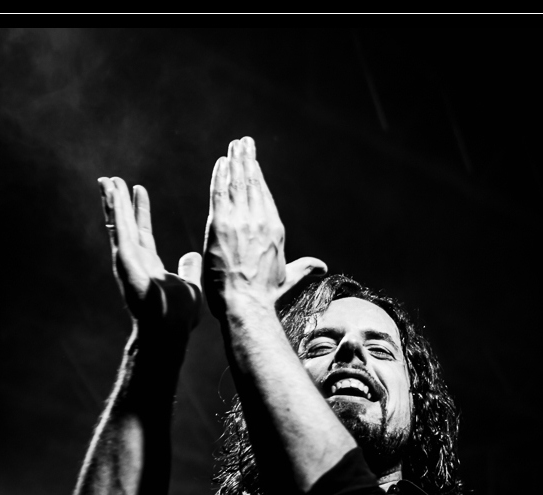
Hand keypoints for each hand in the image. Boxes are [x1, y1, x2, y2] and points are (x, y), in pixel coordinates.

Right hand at [98, 176, 201, 330]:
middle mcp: (135, 260)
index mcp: (150, 265)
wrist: (169, 329)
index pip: (143, 232)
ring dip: (112, 202)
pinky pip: (119, 229)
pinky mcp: (125, 258)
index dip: (140, 211)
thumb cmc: (178, 316)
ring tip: (106, 180)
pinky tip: (111, 192)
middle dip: (119, 202)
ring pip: (118, 224)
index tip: (138, 190)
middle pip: (125, 224)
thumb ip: (189, 270)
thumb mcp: (190, 286)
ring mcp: (128, 260)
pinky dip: (115, 209)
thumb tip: (191, 256)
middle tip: (112, 180)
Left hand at [203, 137, 326, 320]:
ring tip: (234, 146)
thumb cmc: (265, 296)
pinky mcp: (220, 225)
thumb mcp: (288, 279)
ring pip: (237, 183)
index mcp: (274, 230)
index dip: (257, 176)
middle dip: (247, 160)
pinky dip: (220, 176)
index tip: (253, 162)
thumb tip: (321, 266)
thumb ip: (304, 268)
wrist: (246, 304)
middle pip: (252, 183)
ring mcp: (240, 221)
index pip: (264, 196)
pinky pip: (220, 193)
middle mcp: (259, 221)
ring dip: (235, 161)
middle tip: (243, 142)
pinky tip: (220, 163)